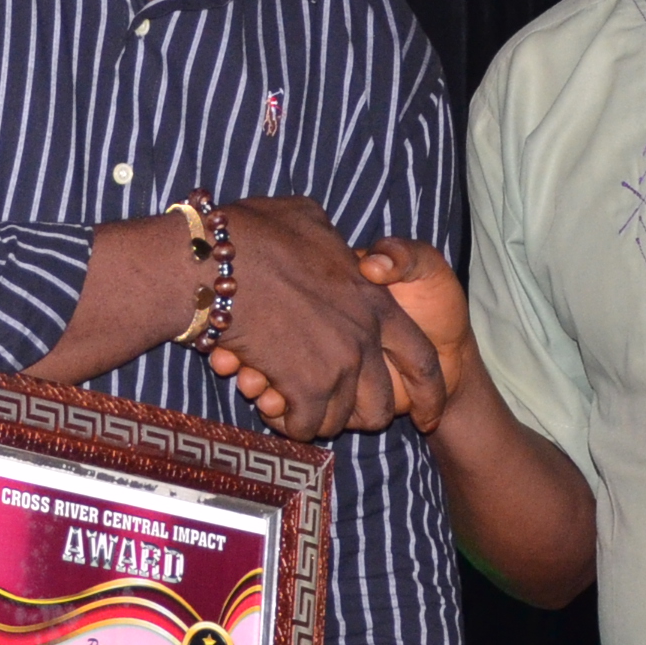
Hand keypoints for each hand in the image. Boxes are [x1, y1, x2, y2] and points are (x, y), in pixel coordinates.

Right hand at [219, 237, 468, 427]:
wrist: (215, 262)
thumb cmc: (253, 234)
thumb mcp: (308, 219)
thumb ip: (333, 243)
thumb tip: (336, 251)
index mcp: (376, 301)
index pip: (423, 359)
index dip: (430, 393)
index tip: (428, 418)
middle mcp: (364, 337)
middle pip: (382, 404)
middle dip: (359, 416)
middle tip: (332, 411)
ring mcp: (337, 364)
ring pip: (339, 420)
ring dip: (315, 417)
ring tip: (290, 401)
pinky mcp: (304, 386)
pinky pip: (304, 425)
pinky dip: (287, 422)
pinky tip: (270, 404)